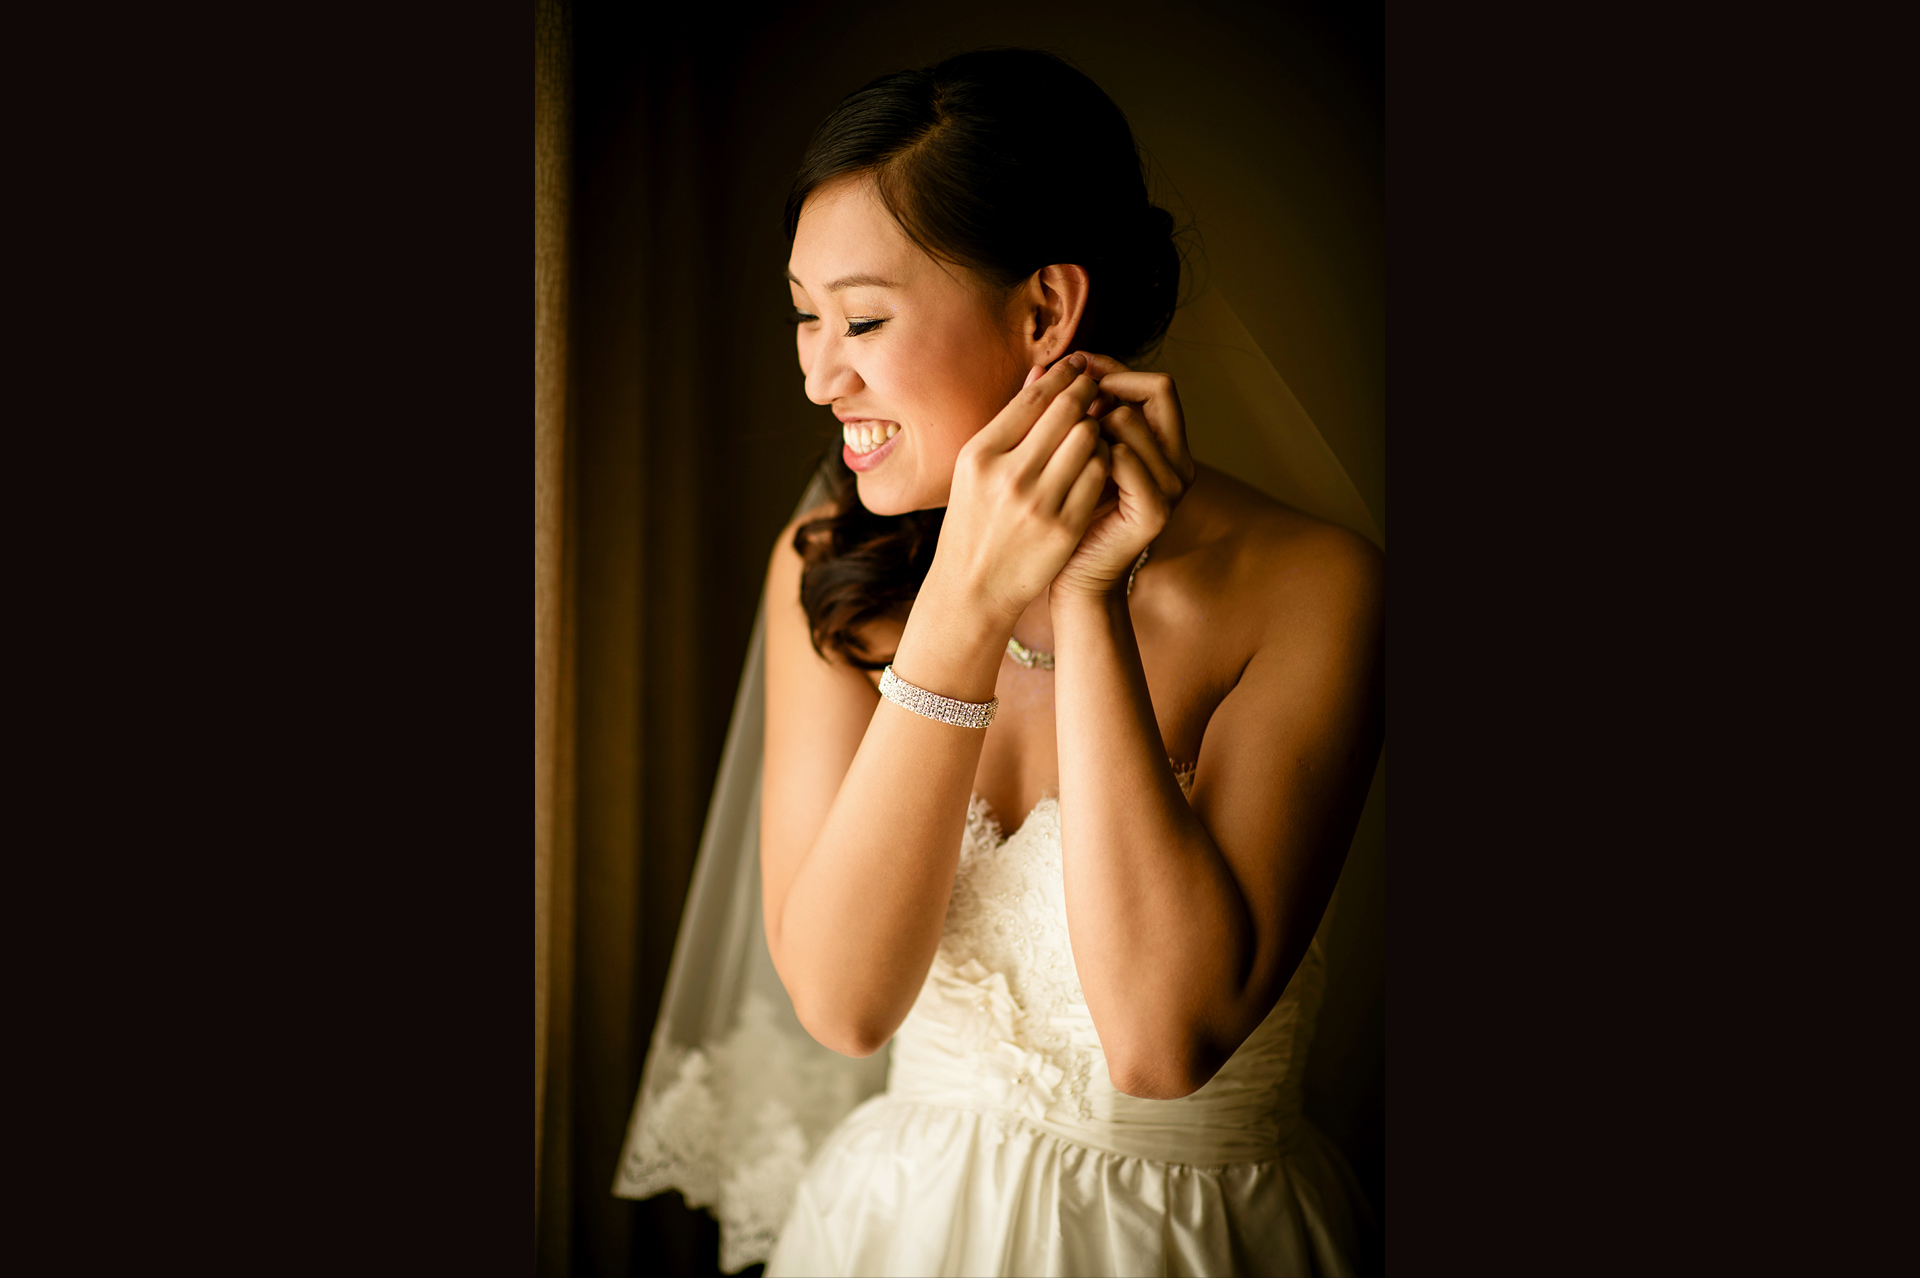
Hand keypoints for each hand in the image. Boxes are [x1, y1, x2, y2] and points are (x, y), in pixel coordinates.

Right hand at [929, 353, 1113, 626]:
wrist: (974, 586)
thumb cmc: (974, 520)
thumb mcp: (976, 469)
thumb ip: (1009, 423)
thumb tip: (1041, 373)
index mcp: (980, 454)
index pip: (1032, 398)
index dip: (1061, 376)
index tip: (1077, 366)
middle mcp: (1008, 475)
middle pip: (1065, 412)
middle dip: (1087, 392)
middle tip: (1097, 387)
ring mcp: (1038, 502)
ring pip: (1088, 439)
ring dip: (1097, 426)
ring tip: (1097, 426)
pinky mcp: (1064, 525)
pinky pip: (1099, 474)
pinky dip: (1104, 459)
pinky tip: (1101, 459)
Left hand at [1051, 353, 1194, 600]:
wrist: (1072, 576)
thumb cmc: (1067, 513)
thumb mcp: (1073, 454)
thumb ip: (1068, 412)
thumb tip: (1050, 362)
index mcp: (1166, 445)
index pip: (1155, 384)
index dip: (1116, 369)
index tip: (1077, 364)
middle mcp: (1180, 461)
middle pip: (1158, 390)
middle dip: (1110, 384)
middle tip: (1072, 393)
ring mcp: (1172, 486)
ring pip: (1131, 420)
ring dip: (1092, 422)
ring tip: (1065, 440)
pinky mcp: (1154, 510)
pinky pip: (1121, 458)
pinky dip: (1092, 453)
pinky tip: (1068, 467)